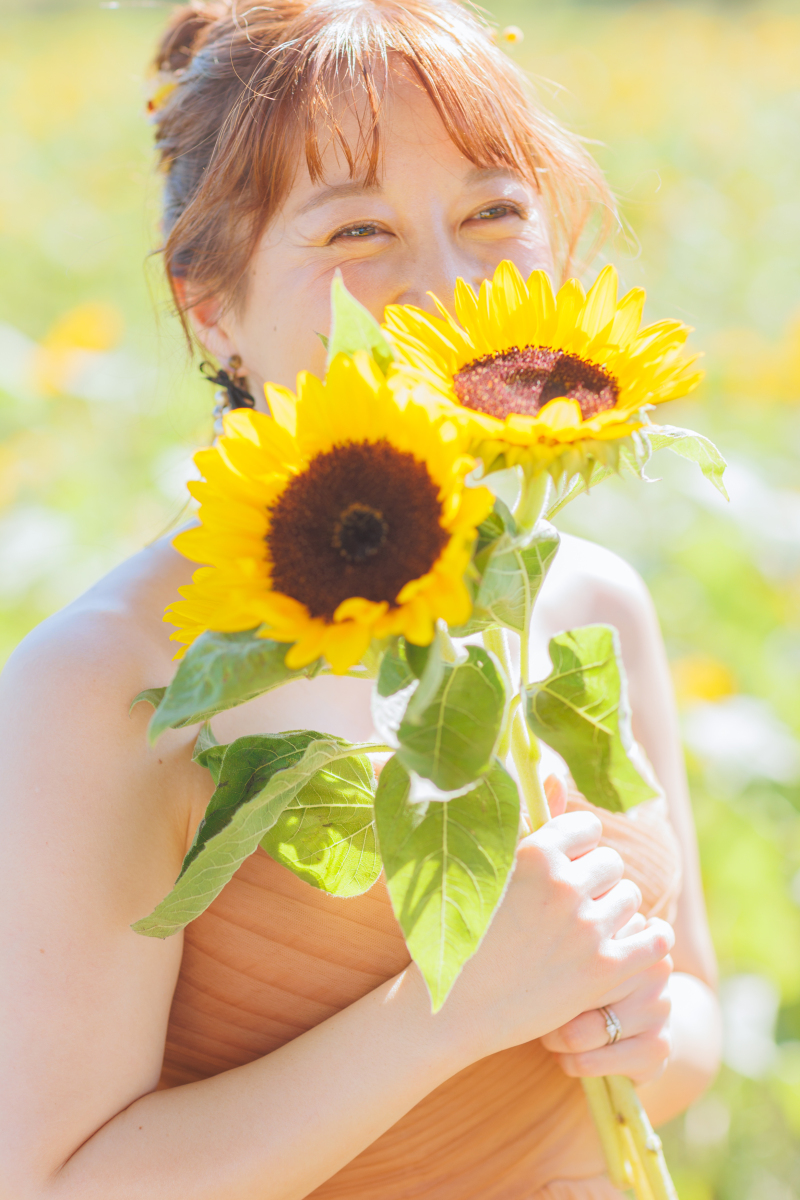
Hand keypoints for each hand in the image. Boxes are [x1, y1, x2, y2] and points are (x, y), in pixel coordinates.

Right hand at [441, 805, 674, 1061]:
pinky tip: (628, 946)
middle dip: (596, 882)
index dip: (576, 848)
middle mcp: (564, 885)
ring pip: (631, 899)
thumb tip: (555, 774)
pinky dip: (648, 940)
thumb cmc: (468, 930)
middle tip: (571, 907)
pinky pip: (653, 939)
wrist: (453, 1006)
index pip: (587, 828)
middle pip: (611, 864)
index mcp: (535, 852)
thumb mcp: (492, 868)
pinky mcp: (603, 970)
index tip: (561, 869)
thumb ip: (531, 822)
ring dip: (615, 913)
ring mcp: (586, 928)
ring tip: (586, 932)